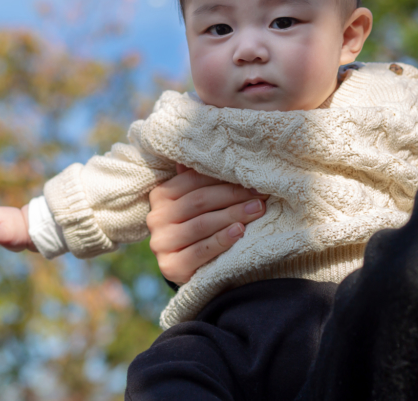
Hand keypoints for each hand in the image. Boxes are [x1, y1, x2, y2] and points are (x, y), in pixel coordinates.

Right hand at [147, 164, 267, 284]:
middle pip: (200, 201)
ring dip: (233, 215)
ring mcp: (161, 243)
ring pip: (202, 224)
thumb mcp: (199, 204)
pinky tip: (240, 232)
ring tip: (257, 210)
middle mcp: (156, 217)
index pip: (194, 181)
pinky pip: (200, 250)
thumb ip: (201, 181)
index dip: (225, 179)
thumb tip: (211, 149)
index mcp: (161, 195)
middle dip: (234, 196)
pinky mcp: (170, 266)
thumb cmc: (201, 227)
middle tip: (261, 195)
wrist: (194, 269)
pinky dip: (222, 240)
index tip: (255, 180)